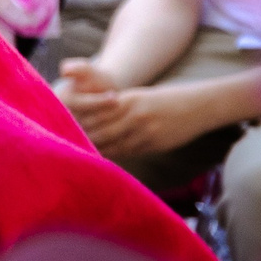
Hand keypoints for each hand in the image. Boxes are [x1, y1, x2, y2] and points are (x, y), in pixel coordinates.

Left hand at [53, 61, 213, 157]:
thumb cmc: (166, 100)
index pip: (96, 113)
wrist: (198, 106)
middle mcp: (133, 115)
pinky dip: (116, 156)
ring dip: (97, 150)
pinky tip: (106, 162)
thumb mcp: (140, 98)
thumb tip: (96, 121)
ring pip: (114, 144)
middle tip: (65, 147)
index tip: (63, 128)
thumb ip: (119, 108)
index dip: (80, 122)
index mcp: (127, 99)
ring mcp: (145, 131)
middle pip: (101, 130)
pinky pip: (129, 152)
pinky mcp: (154, 143)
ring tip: (79, 158)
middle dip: (84, 138)